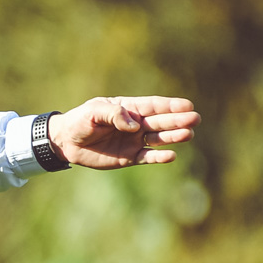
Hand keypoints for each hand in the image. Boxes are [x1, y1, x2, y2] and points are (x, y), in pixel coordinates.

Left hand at [48, 96, 200, 168]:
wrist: (67, 141)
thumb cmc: (80, 121)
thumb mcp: (93, 112)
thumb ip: (114, 114)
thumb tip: (134, 125)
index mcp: (129, 109)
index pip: (153, 106)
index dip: (170, 106)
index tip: (188, 105)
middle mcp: (135, 125)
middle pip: (160, 122)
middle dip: (178, 120)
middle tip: (195, 119)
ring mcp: (134, 141)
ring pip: (158, 139)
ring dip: (173, 137)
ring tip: (188, 135)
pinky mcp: (129, 157)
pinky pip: (147, 157)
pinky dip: (159, 157)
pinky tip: (171, 155)